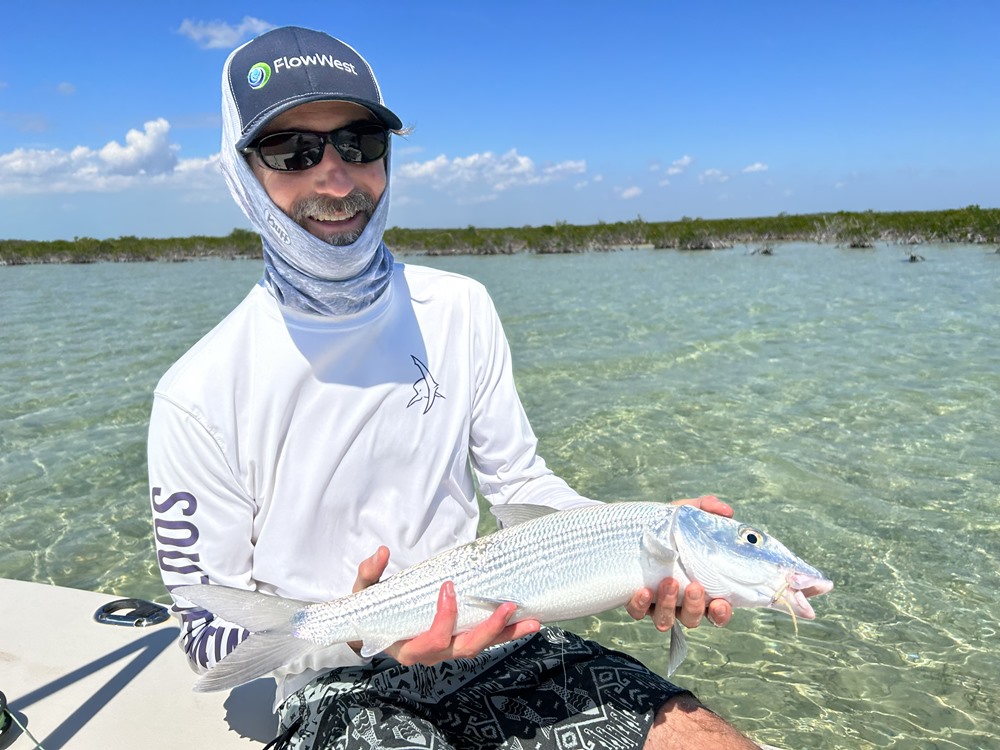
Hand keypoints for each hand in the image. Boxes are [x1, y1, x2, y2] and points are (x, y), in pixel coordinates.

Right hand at [349, 547, 539, 666]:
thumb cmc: (370, 610)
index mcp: (406, 647)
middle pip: (463, 650)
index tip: (449, 588)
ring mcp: (447, 650)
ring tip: (533, 620)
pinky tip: (526, 621)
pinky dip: (505, 633)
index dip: (443, 619)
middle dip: (488, 630)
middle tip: (507, 607)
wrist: (372, 629)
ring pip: (479, 648)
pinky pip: (484, 641)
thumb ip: (369, 574)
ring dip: (506, 634)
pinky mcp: (459, 642)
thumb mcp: (363, 592)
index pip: (431, 641)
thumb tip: (382, 552)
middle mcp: (431, 654)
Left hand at [624, 495, 734, 629]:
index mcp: (699, 587)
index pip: (716, 611)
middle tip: (694, 586)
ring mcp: (657, 603)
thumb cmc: (666, 527)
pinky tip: (644, 591)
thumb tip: (725, 510)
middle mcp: (680, 601)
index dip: (721, 613)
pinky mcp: (635, 601)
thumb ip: (707, 509)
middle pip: (692, 618)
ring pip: (666, 619)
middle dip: (695, 606)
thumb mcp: (686, 515)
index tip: (720, 603)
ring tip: (669, 582)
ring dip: (669, 605)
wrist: (632, 527)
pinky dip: (641, 605)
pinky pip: (638, 612)